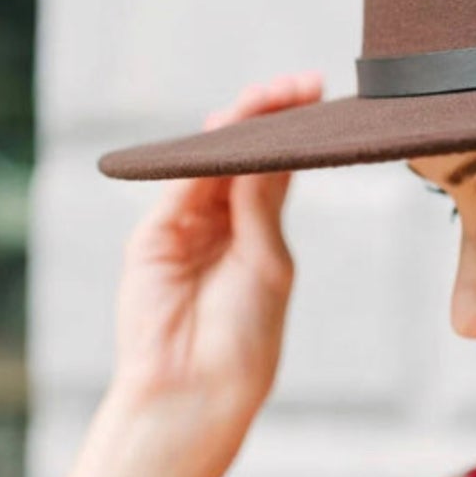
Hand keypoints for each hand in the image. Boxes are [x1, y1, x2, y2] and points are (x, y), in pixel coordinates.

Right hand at [110, 72, 325, 426]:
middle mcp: (221, 222)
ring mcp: (185, 225)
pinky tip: (230, 134)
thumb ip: (261, 209)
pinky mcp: (154, 235)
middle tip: (300, 86)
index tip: (321, 97)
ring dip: (238, 127)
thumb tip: (261, 152)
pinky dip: (202, 157)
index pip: (275, 168)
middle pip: (243, 155)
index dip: (294, 132)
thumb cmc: (244, 341)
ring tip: (269, 98)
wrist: (197, 390)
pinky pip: (180, 185)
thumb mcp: (268, 266)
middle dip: (268, 117)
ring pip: (211, 163)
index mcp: (258, 233)